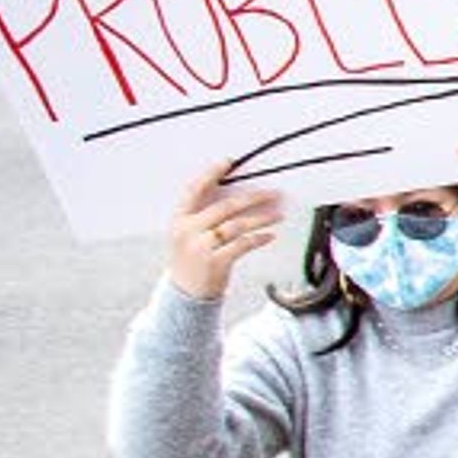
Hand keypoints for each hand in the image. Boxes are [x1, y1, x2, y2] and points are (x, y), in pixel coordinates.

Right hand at [164, 160, 289, 299]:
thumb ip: (203, 216)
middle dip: (253, 198)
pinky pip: (242, 245)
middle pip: (225, 206)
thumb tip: (235, 196)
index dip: (211, 174)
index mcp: (179, 219)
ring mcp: (200, 247)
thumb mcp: (187, 235)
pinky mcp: (214, 263)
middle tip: (273, 193)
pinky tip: (269, 235)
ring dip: (261, 218)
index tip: (229, 162)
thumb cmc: (190, 261)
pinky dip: (258, 238)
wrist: (183, 295)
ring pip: (237, 225)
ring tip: (277, 214)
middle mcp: (187, 230)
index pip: (194, 190)